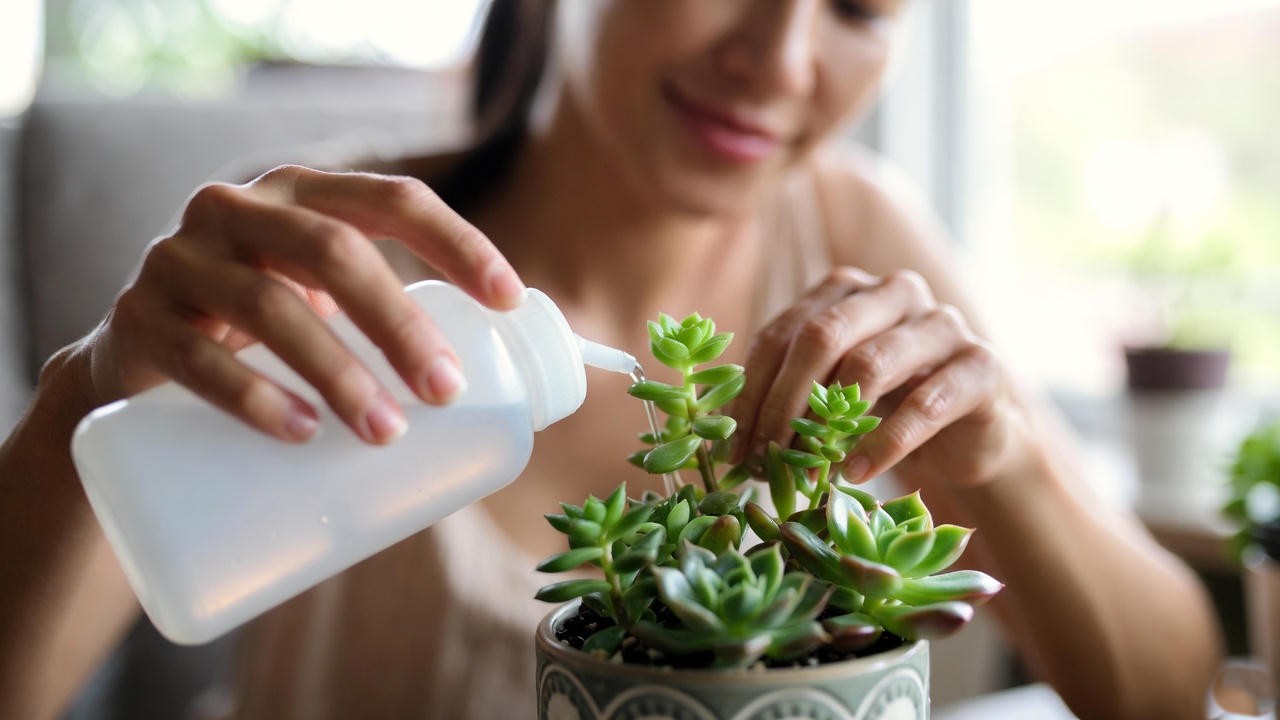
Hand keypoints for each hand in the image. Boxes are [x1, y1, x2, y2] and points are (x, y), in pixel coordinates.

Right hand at [80, 165, 525, 444]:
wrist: (138, 366)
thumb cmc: (260, 336)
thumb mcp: (318, 302)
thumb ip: (383, 320)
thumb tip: (498, 392)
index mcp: (301, 196)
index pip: (392, 200)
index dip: (456, 243)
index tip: (508, 301)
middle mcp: (238, 210)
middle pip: (334, 251)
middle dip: (400, 323)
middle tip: (445, 391)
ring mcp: (179, 261)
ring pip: (270, 306)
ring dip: (339, 372)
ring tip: (386, 431)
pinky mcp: (138, 322)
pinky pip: (197, 357)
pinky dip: (255, 398)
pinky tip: (300, 432)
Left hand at [730, 267, 1021, 488]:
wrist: (969, 435)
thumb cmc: (886, 409)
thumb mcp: (830, 396)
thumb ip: (785, 396)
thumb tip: (724, 437)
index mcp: (847, 291)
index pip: (783, 332)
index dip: (753, 391)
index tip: (735, 447)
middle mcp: (895, 292)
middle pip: (821, 335)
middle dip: (784, 401)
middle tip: (767, 457)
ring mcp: (943, 323)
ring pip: (870, 363)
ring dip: (830, 427)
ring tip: (810, 473)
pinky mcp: (981, 366)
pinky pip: (925, 403)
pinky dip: (883, 445)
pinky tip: (857, 475)